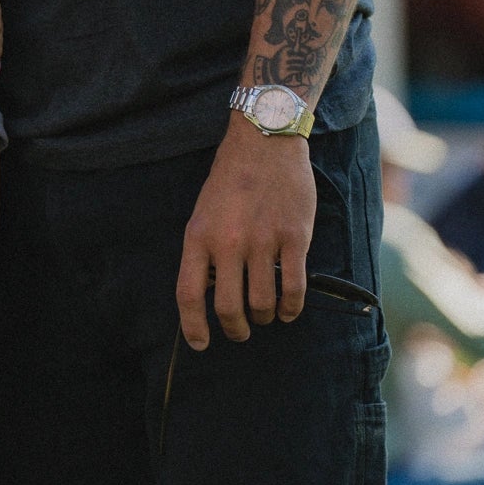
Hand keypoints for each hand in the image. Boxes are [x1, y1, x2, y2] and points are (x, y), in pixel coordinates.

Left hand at [175, 114, 314, 349]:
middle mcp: (228, 242)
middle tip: (240, 331)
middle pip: (229, 308)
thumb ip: (205, 252)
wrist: (264, 141)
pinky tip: (289, 310)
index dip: (193, 327)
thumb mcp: (203, 212)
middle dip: (235, 329)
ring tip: (265, 314)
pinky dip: (292, 309)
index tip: (200, 344)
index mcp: (199, 236)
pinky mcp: (294, 238)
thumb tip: (210, 295)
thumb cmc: (230, 179)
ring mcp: (263, 241)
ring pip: (263, 304)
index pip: (189, 294)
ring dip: (265, 317)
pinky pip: (294, 289)